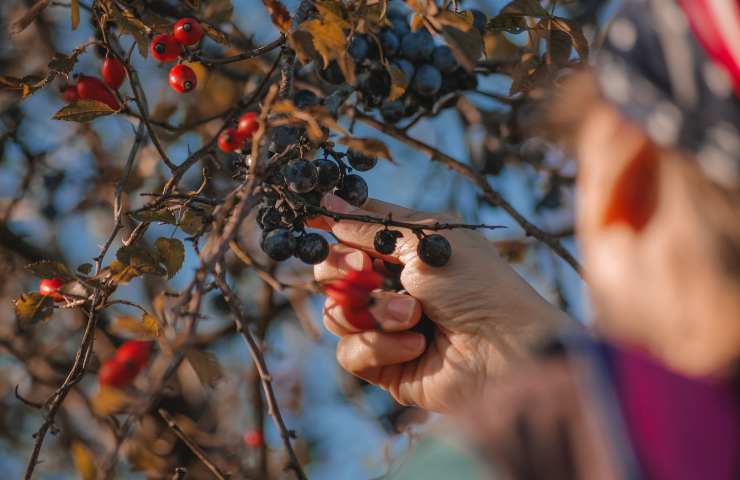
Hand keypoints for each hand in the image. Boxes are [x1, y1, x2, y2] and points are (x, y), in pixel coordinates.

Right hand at [314, 194, 570, 411]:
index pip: (352, 232)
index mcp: (405, 250)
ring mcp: (385, 326)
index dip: (331, 226)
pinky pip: (350, 352)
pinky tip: (416, 345)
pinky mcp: (383, 364)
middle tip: (366, 268)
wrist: (505, 349)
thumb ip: (372, 225)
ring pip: (335, 312)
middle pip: (331, 272)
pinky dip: (380, 346)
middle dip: (343, 268)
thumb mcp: (425, 240)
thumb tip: (327, 202)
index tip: (312, 219)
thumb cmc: (476, 285)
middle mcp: (391, 285)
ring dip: (373, 311)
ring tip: (413, 316)